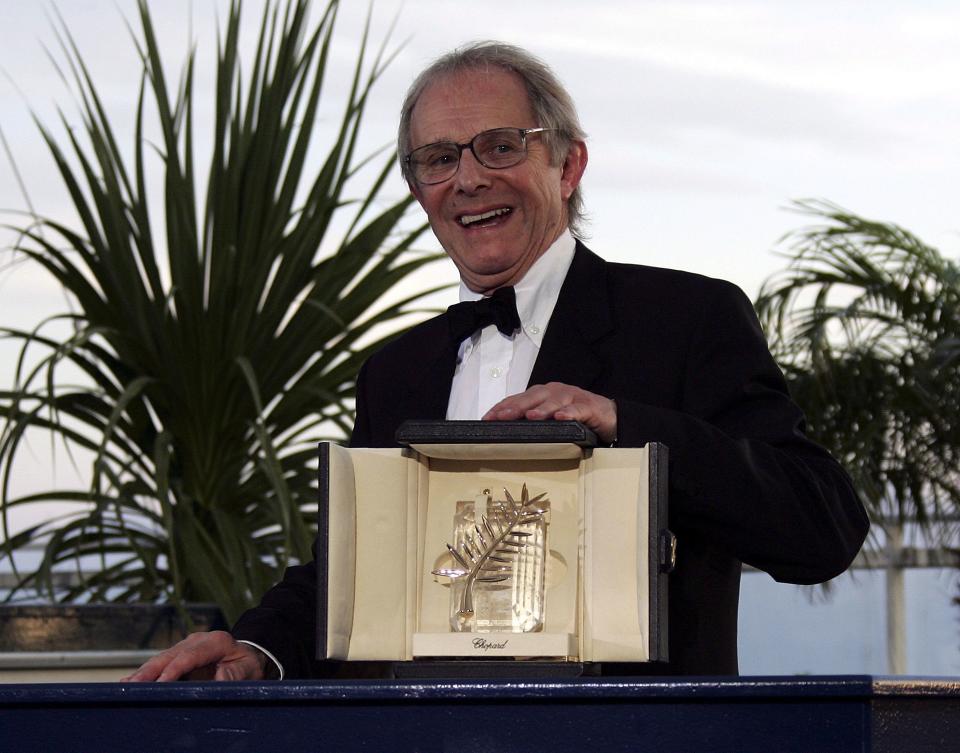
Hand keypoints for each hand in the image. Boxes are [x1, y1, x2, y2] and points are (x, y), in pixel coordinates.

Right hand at [120, 630, 267, 681]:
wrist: (247, 655)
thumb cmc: (247, 664)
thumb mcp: (248, 669)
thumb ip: (235, 673)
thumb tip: (220, 677)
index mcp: (215, 641)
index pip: (190, 656)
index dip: (174, 669)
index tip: (160, 683)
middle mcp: (197, 640)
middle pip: (170, 655)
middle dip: (150, 671)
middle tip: (132, 685)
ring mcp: (186, 646)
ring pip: (161, 659)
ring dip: (142, 673)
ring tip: (124, 686)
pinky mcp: (178, 654)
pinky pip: (160, 664)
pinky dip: (145, 674)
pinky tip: (128, 683)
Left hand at [482, 382, 616, 443]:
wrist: (608, 414)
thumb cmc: (574, 417)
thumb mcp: (549, 419)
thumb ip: (531, 422)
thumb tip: (504, 433)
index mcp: (541, 394)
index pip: (517, 399)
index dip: (502, 408)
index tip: (486, 419)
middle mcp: (554, 392)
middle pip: (532, 398)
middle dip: (515, 407)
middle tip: (501, 417)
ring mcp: (571, 397)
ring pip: (553, 401)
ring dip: (541, 409)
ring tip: (530, 417)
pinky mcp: (588, 406)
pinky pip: (578, 409)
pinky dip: (569, 413)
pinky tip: (561, 418)